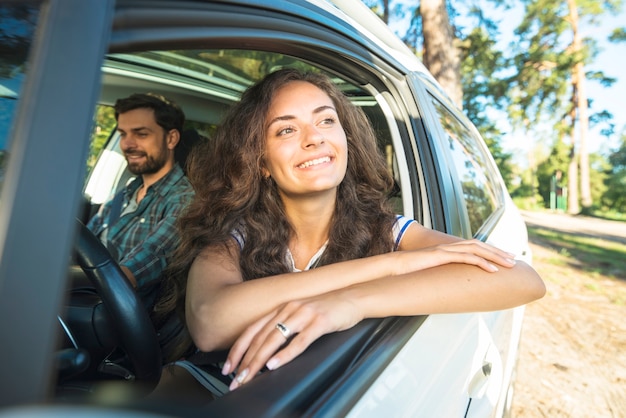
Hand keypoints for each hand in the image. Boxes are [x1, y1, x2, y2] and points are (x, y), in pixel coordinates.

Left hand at [222, 292, 361, 389]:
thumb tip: (267, 352)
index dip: (238, 349)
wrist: (353, 297)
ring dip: (259, 360)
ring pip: (274, 339)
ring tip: (249, 375)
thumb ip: (285, 328)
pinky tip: (275, 364)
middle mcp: (288, 309)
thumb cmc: (327, 309)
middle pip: (260, 338)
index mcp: (282, 308)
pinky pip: (299, 341)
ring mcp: (303, 314)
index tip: (228, 367)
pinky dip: (285, 354)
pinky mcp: (319, 321)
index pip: (252, 330)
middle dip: (245, 361)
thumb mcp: (300, 315)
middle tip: (236, 379)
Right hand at [393, 239, 516, 275]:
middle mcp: (448, 247)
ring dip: (495, 256)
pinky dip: (482, 263)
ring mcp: (445, 250)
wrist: (392, 266)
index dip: (489, 251)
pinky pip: (466, 258)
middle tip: (514, 260)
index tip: (502, 258)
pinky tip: (492, 270)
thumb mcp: (428, 273)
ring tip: (509, 265)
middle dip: (498, 252)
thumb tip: (446, 287)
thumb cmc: (407, 272)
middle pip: (479, 245)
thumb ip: (439, 276)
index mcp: (445, 250)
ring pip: (477, 249)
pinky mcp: (442, 256)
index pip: (472, 247)